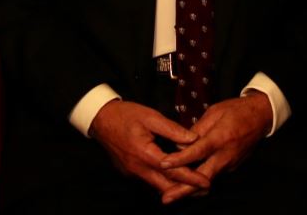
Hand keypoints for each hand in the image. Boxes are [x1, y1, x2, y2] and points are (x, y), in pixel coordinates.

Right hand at [89, 101, 209, 197]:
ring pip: (157, 185)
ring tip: (193, 185)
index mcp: (144, 154)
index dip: (191, 177)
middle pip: (165, 186)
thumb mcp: (151, 116)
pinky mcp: (129, 171)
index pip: (172, 170)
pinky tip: (173, 176)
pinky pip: (149, 179)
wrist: (100, 119)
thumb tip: (193, 139)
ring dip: (175, 187)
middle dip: (186, 190)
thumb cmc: (125, 115)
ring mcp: (132, 172)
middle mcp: (137, 168)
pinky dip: (163, 180)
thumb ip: (172, 129)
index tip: (206, 182)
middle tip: (204, 190)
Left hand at [158, 94, 271, 202]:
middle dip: (183, 189)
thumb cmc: (236, 110)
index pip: (197, 152)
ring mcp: (230, 164)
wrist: (261, 117)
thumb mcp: (214, 112)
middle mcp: (225, 155)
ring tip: (171, 195)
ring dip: (189, 189)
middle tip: (166, 198)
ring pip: (207, 180)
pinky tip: (186, 185)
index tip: (164, 164)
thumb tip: (181, 144)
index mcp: (220, 138)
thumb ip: (197, 129)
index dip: (179, 159)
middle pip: (202, 177)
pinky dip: (199, 182)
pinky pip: (213, 175)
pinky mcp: (231, 167)